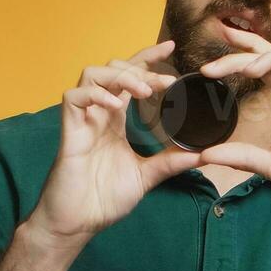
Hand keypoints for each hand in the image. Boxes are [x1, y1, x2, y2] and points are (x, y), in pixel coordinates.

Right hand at [27, 41, 202, 245]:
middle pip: (112, 69)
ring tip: (141, 91)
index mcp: (115, 121)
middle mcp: (98, 114)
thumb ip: (170, 162)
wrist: (76, 223)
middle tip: (164, 83)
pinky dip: (95, 94)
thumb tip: (202, 155)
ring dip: (119, 76)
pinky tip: (115, 104)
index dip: (147, 58)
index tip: (171, 48)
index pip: (130, 77)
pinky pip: (74, 97)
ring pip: (91, 74)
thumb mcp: (145, 177)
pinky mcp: (68, 131)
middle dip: (139, 68)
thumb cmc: (103, 200)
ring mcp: (82, 120)